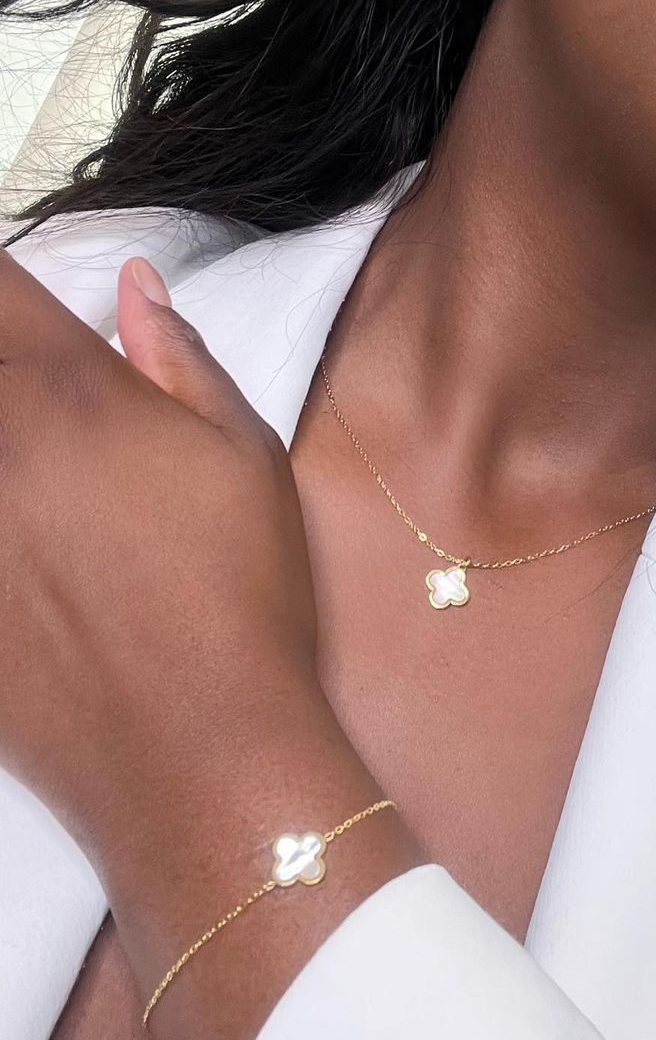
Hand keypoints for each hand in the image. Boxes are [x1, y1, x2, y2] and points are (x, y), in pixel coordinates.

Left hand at [0, 250, 324, 853]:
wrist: (195, 751)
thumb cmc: (240, 600)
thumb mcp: (246, 459)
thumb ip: (179, 359)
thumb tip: (136, 288)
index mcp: (68, 395)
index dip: (4, 293)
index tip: (19, 313)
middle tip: (49, 420)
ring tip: (46, 491)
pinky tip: (25, 551)